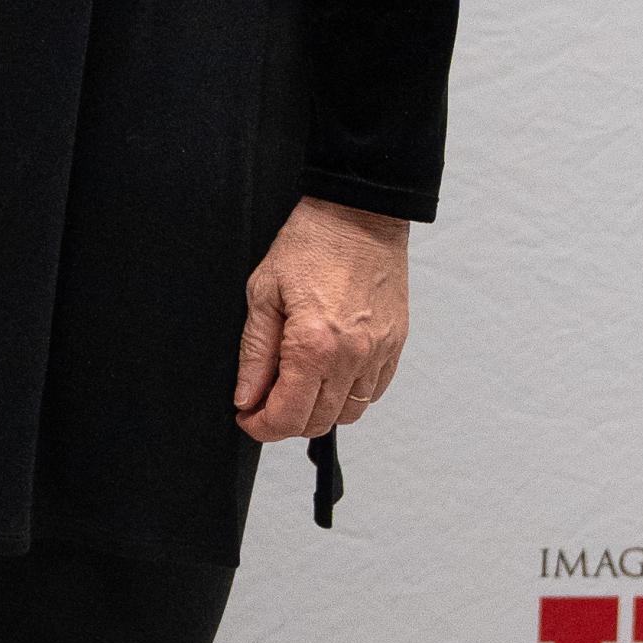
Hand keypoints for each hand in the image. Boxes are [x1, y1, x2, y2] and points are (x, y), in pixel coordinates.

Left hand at [233, 196, 409, 444]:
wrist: (360, 214)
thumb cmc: (311, 244)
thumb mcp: (264, 293)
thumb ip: (254, 354)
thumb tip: (247, 398)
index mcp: (314, 345)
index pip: (288, 415)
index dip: (261, 427)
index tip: (247, 417)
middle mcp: (352, 357)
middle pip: (318, 422)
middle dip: (286, 421)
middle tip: (265, 401)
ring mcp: (379, 353)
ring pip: (348, 413)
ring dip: (318, 411)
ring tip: (297, 387)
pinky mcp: (395, 345)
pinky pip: (372, 392)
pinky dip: (348, 395)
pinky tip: (328, 374)